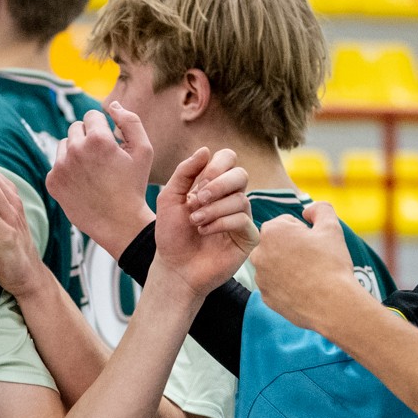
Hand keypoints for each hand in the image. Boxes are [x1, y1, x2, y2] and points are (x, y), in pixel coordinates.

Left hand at [48, 104, 154, 257]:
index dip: (103, 129)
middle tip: (101, 160)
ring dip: (76, 152)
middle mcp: (75, 150)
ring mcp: (60, 166)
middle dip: (88, 138)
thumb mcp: (143, 150)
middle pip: (75, 128)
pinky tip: (82, 183)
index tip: (109, 145)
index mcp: (98, 139)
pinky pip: (56, 164)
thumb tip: (111, 105)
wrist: (119, 223)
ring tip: (92, 171)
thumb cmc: (133, 186)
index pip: (91, 116)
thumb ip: (130, 121)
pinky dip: (67, 170)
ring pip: (64, 145)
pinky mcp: (52, 181)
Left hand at [153, 146, 252, 295]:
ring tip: (195, 222)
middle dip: (217, 186)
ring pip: (241, 199)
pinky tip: (205, 232)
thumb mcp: (169, 198)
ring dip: (213, 209)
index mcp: (214, 185)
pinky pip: (243, 220)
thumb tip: (205, 150)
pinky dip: (220, 223)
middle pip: (241, 175)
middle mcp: (231, 198)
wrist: (174, 267)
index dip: (215, 167)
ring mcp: (241, 217)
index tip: (196, 185)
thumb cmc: (171, 234)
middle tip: (196, 201)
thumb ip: (185, 172)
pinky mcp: (248, 237)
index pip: (228, 159)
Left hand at [250, 199, 366, 334]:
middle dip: (292, 248)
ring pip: (276, 265)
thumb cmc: (331, 263)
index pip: (286, 223)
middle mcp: (258, 253)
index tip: (314, 244)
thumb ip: (319, 209)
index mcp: (271, 232)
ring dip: (289, 266)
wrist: (332, 304)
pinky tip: (304, 290)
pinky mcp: (266, 297)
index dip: (304, 232)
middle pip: (278, 243)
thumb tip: (307, 211)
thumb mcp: (331, 226)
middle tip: (313, 259)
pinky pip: (276, 285)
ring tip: (310, 275)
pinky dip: (287, 286)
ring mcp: (260, 277)